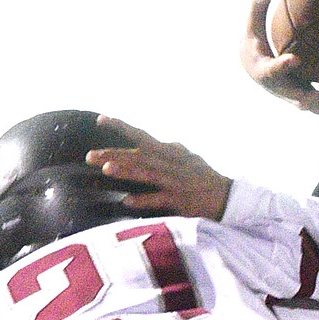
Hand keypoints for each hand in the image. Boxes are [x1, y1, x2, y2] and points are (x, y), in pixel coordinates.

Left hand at [86, 117, 233, 219]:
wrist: (227, 196)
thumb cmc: (205, 178)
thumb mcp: (188, 158)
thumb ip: (172, 151)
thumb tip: (161, 143)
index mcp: (170, 152)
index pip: (142, 137)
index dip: (122, 127)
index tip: (101, 119)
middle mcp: (170, 164)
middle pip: (138, 156)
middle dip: (114, 154)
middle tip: (90, 155)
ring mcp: (174, 181)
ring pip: (147, 173)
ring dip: (127, 171)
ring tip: (106, 169)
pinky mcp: (180, 199)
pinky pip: (158, 199)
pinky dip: (142, 199)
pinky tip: (126, 200)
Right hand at [240, 0, 318, 114]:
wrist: (254, 68)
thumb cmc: (255, 43)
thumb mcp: (251, 25)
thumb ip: (258, 6)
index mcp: (263, 71)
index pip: (271, 73)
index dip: (282, 68)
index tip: (294, 59)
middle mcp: (281, 90)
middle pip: (302, 101)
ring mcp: (295, 97)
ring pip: (317, 106)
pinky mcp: (307, 97)